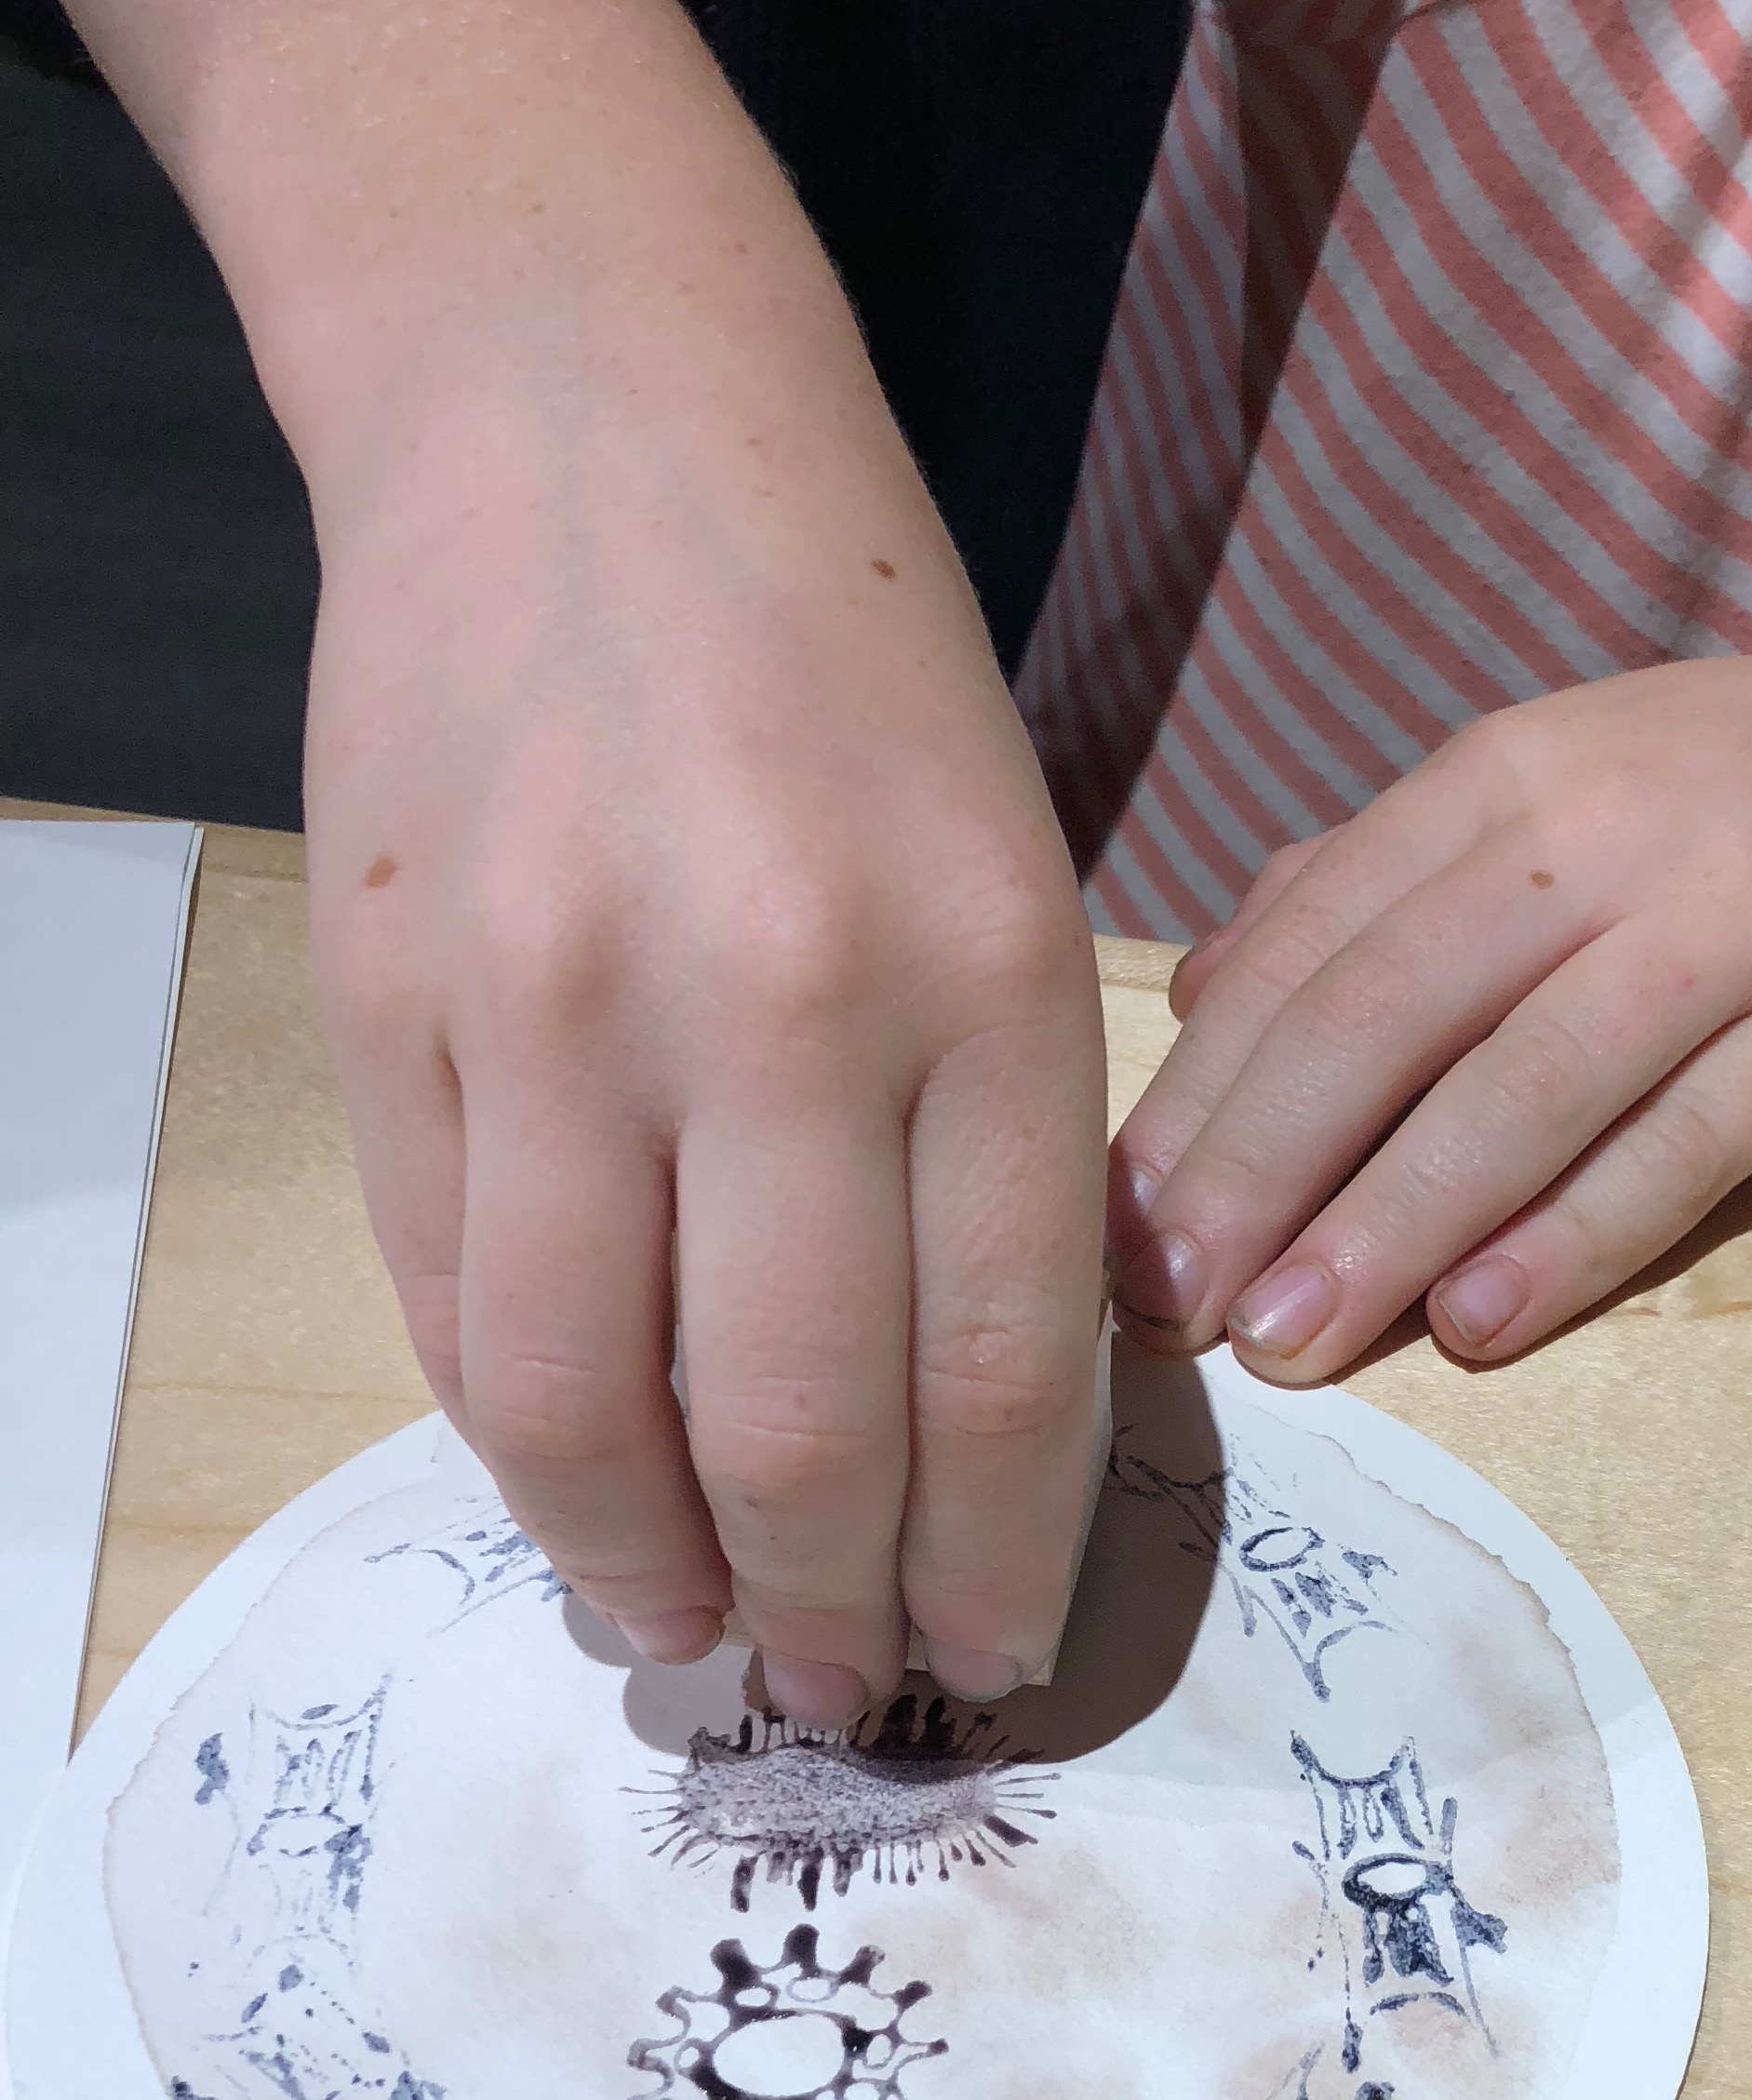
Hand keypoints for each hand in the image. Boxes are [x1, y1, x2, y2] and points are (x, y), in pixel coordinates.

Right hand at [305, 314, 1105, 1720]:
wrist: (582, 412)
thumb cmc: (846, 662)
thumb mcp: (1012, 876)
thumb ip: (1002, 1144)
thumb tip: (979, 1430)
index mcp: (990, 970)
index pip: (1003, 1366)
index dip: (995, 1557)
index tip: (991, 1648)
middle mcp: (777, 1001)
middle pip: (801, 1422)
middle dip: (829, 1605)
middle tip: (841, 1687)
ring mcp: (556, 1003)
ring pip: (590, 1400)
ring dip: (644, 1567)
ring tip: (687, 1636)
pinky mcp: (392, 1001)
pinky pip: (453, 1293)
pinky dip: (517, 1432)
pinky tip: (575, 1493)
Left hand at [1108, 652, 1751, 1378]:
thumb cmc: (1695, 810)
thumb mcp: (1528, 796)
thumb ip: (1363, 886)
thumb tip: (1194, 993)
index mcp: (1495, 782)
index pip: (1315, 942)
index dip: (1207, 1090)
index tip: (1119, 1223)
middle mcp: (1597, 841)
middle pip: (1392, 1014)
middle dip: (1264, 1170)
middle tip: (1171, 1309)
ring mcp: (1724, 930)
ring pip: (1526, 1090)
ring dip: (1395, 1226)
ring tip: (1292, 1342)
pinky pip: (1682, 1147)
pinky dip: (1575, 1237)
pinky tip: (1481, 1322)